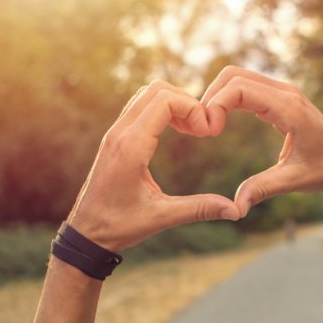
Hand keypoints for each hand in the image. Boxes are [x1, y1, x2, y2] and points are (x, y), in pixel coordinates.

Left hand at [68, 81, 238, 250]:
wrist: (86, 233)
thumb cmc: (119, 226)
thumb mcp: (161, 217)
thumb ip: (199, 209)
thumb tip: (235, 211)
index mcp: (131, 147)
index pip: (164, 100)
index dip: (193, 108)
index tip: (208, 132)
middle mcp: (120, 133)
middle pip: (157, 90)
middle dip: (187, 102)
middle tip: (203, 129)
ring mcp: (115, 134)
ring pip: (147, 95)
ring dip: (174, 104)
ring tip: (193, 130)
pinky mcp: (115, 139)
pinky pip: (140, 108)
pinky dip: (163, 111)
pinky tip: (178, 132)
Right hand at [202, 67, 322, 214]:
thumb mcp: (293, 181)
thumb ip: (262, 189)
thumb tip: (235, 208)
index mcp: (289, 108)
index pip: (240, 88)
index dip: (216, 105)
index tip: (209, 132)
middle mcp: (285, 93)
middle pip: (233, 75)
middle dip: (211, 97)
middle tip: (202, 128)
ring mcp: (283, 92)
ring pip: (238, 77)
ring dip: (217, 96)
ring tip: (208, 126)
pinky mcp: (279, 98)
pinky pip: (247, 87)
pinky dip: (228, 99)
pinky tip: (220, 123)